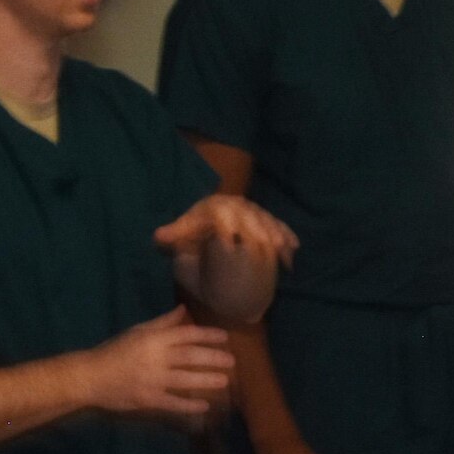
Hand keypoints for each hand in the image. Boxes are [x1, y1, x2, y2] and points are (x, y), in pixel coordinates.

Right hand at [80, 308, 233, 419]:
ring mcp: (152, 380)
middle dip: (212, 357)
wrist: (91, 377)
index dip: (207, 335)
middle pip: (189, 356)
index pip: (186, 334)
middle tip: (232, 361)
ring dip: (206, 380)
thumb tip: (184, 309)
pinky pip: (172, 403)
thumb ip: (163, 323)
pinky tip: (204, 406)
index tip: (225, 337)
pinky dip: (188, 405)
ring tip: (224, 381)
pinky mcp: (148, 400)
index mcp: (153, 339)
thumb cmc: (116, 351)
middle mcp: (155, 358)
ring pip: (185, 380)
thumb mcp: (138, 331)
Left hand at [160, 196, 297, 326]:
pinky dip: (286, 235)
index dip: (226, 225)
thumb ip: (172, 238)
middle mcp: (234, 204)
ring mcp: (251, 211)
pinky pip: (278, 225)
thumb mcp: (178, 241)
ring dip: (276, 233)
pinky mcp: (264, 219)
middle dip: (258, 229)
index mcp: (212, 207)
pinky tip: (294, 248)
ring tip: (283, 249)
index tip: (231, 242)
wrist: (206, 235)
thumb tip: (159, 236)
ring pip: (266, 219)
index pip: (220, 212)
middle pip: (249, 214)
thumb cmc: (191, 241)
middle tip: (266, 246)